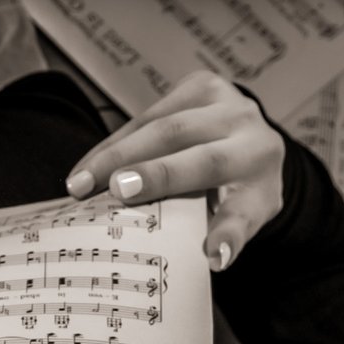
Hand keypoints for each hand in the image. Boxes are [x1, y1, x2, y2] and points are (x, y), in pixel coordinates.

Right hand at [63, 71, 283, 270]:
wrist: (248, 140)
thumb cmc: (238, 188)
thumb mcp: (242, 216)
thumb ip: (228, 233)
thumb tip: (214, 258)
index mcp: (263, 179)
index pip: (245, 209)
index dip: (227, 233)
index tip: (213, 256)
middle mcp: (252, 134)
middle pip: (201, 158)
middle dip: (154, 173)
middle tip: (113, 191)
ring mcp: (227, 103)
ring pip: (165, 127)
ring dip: (116, 155)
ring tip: (80, 182)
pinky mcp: (201, 85)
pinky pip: (149, 114)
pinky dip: (114, 142)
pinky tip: (89, 164)